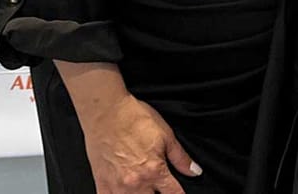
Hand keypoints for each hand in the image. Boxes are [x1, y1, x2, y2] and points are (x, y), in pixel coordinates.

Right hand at [55, 60, 200, 193]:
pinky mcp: (102, 184)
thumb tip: (195, 172)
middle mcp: (136, 183)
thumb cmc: (133, 118)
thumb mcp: (165, 134)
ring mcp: (117, 186)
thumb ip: (180, 157)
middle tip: (159, 188)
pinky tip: (123, 192)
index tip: (178, 192)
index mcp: (154, 171)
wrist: (105, 111)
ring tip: (144, 189)